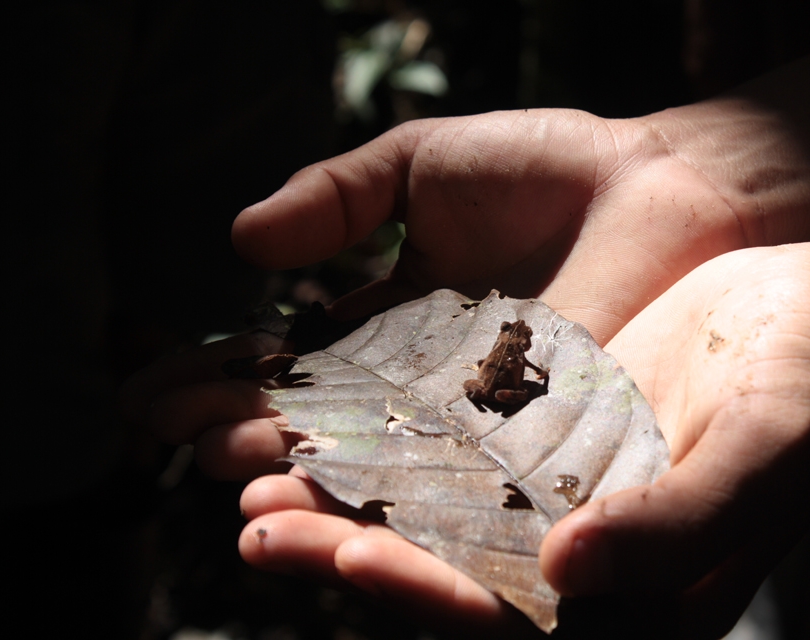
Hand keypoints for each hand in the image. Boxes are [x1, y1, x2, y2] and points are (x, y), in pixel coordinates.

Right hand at [121, 106, 774, 478]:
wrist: (660, 188)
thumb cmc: (548, 168)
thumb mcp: (419, 166)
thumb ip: (334, 199)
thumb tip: (240, 243)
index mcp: (385, 327)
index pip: (281, 367)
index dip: (216, 382)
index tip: (149, 394)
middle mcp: (418, 388)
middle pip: (314, 429)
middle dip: (244, 441)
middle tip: (184, 446)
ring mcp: (472, 423)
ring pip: (371, 471)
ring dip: (301, 485)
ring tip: (240, 492)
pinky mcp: (530, 447)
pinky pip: (453, 485)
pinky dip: (391, 501)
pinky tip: (334, 509)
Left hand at [237, 227, 809, 638]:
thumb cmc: (809, 389)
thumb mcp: (757, 454)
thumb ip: (676, 527)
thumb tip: (568, 576)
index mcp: (631, 595)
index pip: (507, 619)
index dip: (422, 591)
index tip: (343, 551)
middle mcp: (580, 557)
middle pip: (446, 572)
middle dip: (349, 550)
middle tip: (255, 524)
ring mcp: (553, 495)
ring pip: (432, 509)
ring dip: (347, 494)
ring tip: (255, 472)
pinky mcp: (538, 435)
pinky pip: (449, 441)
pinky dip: (387, 433)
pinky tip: (326, 410)